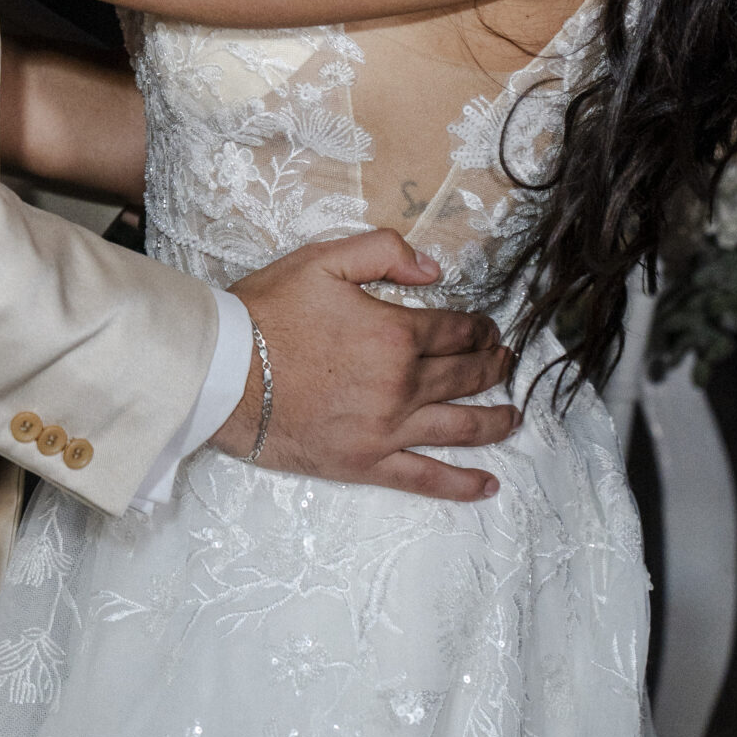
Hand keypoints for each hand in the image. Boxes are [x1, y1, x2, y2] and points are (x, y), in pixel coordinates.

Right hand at [213, 228, 519, 501]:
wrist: (223, 373)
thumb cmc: (268, 314)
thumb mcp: (322, 259)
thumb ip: (383, 251)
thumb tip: (434, 268)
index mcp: (394, 333)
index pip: (457, 330)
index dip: (481, 327)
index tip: (488, 327)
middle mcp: (401, 385)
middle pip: (465, 376)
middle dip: (493, 367)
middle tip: (505, 362)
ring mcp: (387, 430)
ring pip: (459, 427)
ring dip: (495, 421)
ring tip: (514, 416)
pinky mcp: (366, 463)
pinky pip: (425, 478)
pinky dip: (461, 484)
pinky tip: (488, 484)